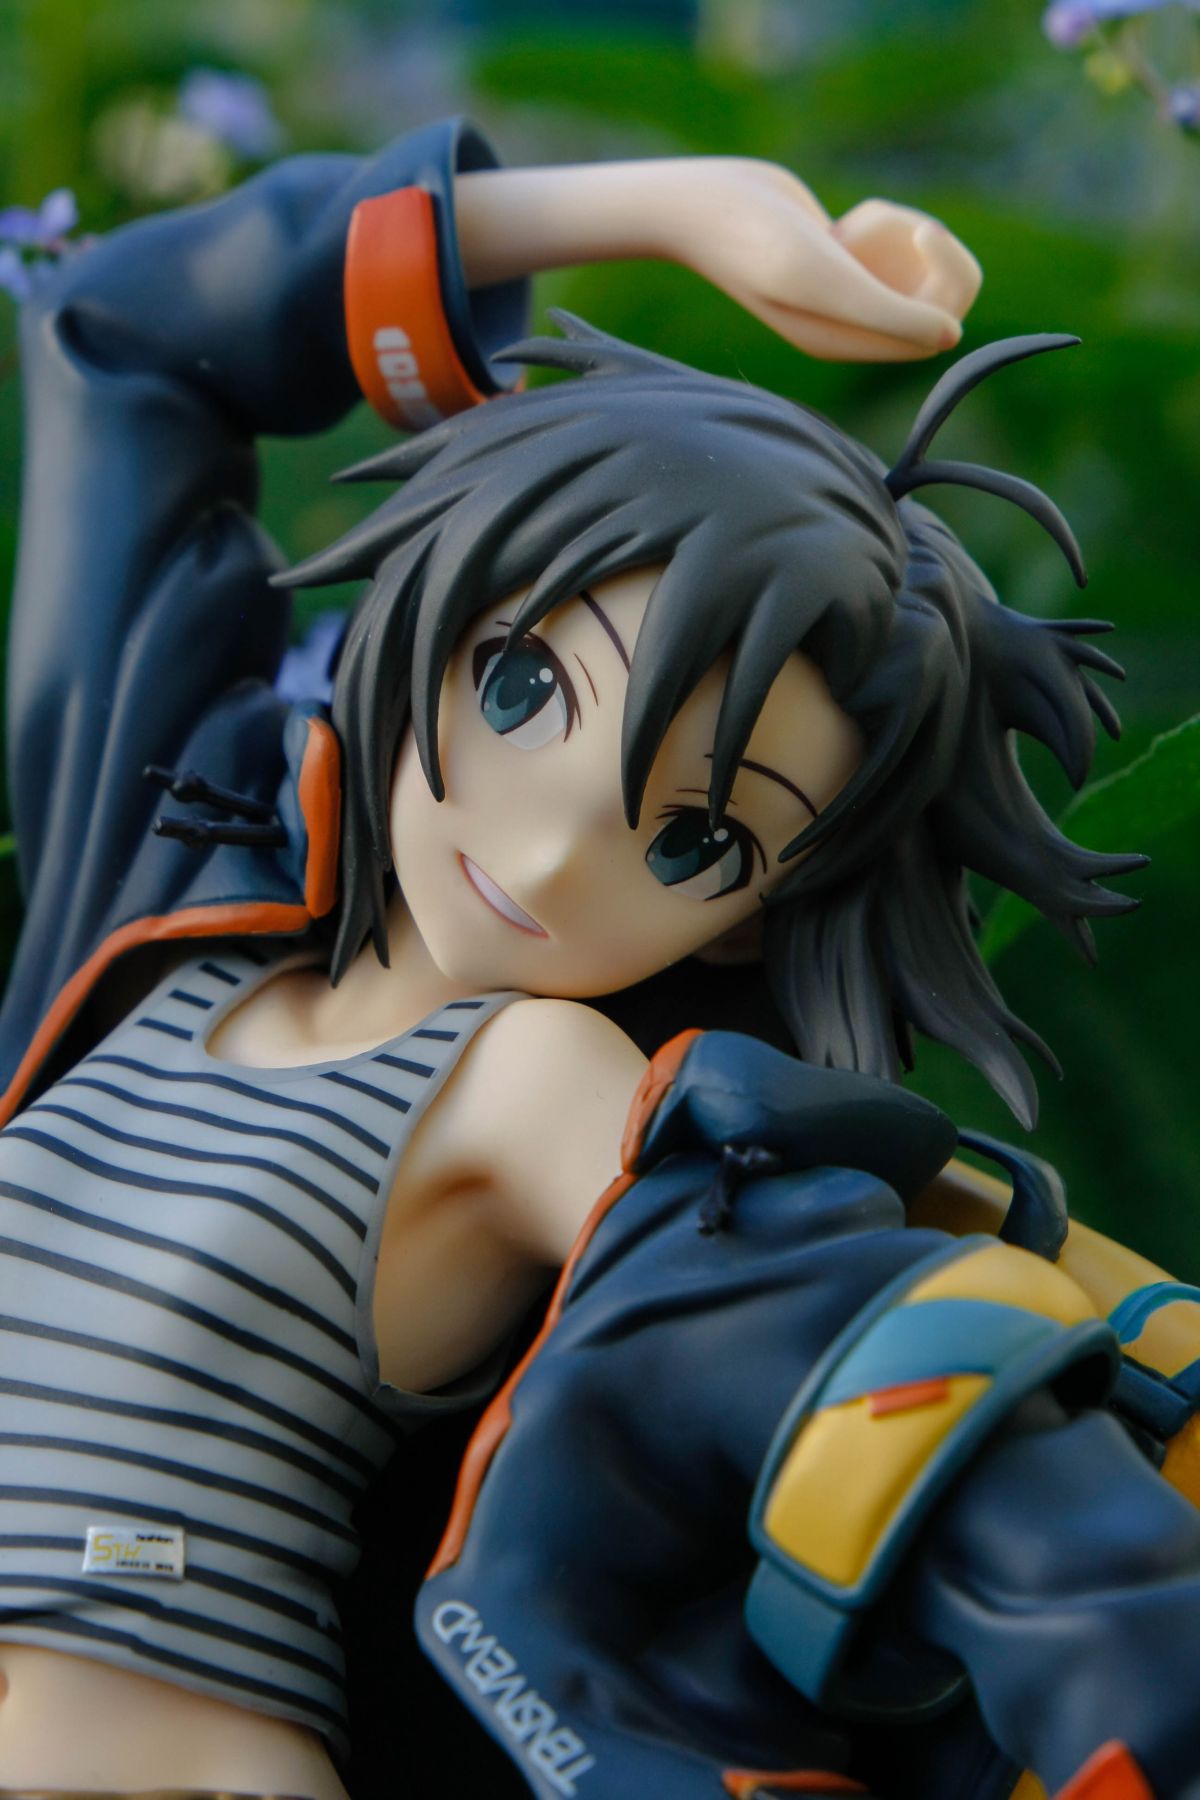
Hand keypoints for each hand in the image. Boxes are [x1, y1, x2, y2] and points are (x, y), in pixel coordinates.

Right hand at [663, 158, 980, 361]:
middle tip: (906, 226)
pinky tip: (841, 224)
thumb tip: (952, 336)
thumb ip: (890, 314)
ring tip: (854, 225)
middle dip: (932, 254)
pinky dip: (881, 224)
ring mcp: (848, 295)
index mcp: (853, 344)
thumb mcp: (829, 279)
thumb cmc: (761, 242)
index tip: (924, 233)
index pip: (941, 328)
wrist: (708, 205)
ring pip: (916, 269)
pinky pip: (891, 246)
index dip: (949, 280)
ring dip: (901, 233)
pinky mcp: (843, 262)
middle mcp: (854, 327)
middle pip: (938, 300)